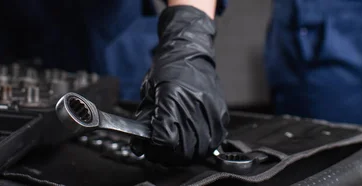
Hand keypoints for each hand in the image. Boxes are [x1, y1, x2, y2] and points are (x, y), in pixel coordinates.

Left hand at [131, 6, 228, 165]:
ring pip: (202, 149)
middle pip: (184, 149)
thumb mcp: (148, 93)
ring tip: (176, 148)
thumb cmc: (166, 70)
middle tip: (160, 151)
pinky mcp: (222, 112)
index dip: (155, 149)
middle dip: (168, 156)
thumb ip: (144, 121)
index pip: (166, 139)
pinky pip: (216, 140)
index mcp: (173, 98)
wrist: (189, 52)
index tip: (150, 148)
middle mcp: (195, 105)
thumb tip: (140, 146)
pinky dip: (203, 146)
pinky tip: (193, 140)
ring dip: (187, 155)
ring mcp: (212, 109)